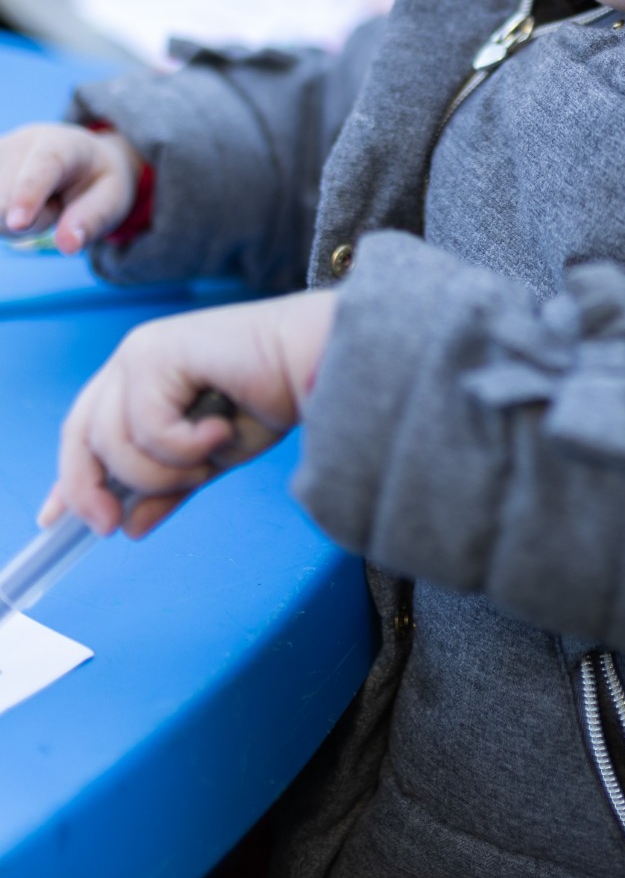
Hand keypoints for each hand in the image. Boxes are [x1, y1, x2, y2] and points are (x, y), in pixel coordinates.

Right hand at [0, 122, 142, 253]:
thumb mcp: (110, 198)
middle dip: (32, 222)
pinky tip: (17, 205)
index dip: (28, 197)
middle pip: (7, 204)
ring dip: (13, 223)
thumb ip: (92, 220)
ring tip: (38, 203)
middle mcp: (19, 145)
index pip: (41, 169)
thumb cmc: (95, 181)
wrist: (79, 158)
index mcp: (60, 145)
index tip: (18, 224)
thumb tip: (69, 245)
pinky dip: (2, 221)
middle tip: (55, 205)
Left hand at [40, 289, 337, 537]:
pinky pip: (147, 427)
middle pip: (81, 434)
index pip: (84, 429)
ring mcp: (142, 351)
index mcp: (142, 378)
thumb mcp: (208, 460)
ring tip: (209, 457)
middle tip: (111, 525)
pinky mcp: (158, 351)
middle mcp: (134, 359)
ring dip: (162, 469)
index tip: (58, 519)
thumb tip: (130, 526)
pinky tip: (219, 431)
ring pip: (115, 440)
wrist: (313, 362)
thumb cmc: (272, 395)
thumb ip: (166, 488)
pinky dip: (184, 444)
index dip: (70, 477)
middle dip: (90, 487)